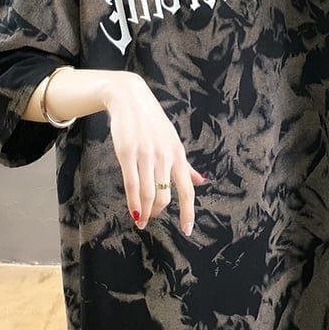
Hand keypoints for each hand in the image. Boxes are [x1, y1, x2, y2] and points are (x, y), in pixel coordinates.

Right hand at [104, 72, 203, 235]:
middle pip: (165, 195)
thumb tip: (201, 181)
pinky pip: (131, 183)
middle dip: (158, 212)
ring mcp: (146, 155)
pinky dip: (133, 202)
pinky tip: (133, 212)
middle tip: (151, 219)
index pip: (187, 190)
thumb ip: (186, 165)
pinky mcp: (127, 153)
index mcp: (178, 155)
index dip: (188, 212)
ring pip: (148, 193)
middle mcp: (165, 156)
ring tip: (141, 220)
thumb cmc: (153, 122)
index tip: (187, 230)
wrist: (131, 99)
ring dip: (145, 211)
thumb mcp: (173, 142)